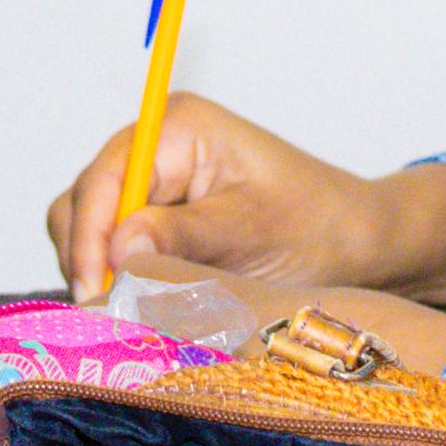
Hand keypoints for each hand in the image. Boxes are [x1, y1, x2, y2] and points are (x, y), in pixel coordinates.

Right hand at [45, 92, 445, 306]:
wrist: (360, 244)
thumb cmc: (320, 226)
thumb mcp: (251, 232)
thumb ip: (181, 237)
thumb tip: (116, 248)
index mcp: (178, 128)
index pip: (105, 180)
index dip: (90, 239)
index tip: (95, 295)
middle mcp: (156, 146)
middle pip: (85, 202)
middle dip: (91, 258)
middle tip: (108, 317)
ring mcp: (154, 181)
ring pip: (91, 227)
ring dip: (101, 271)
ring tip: (126, 314)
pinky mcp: (157, 215)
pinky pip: (112, 245)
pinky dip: (117, 276)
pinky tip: (140, 305)